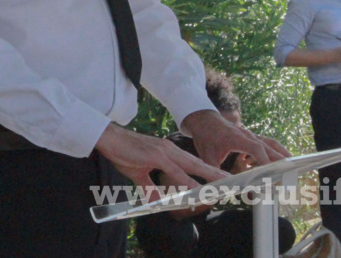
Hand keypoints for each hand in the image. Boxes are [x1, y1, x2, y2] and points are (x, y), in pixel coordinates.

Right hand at [95, 124, 226, 200]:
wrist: (108, 138)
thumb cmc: (122, 152)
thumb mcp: (137, 173)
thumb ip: (148, 187)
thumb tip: (155, 201)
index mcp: (168, 153)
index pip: (192, 164)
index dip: (206, 172)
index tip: (220, 180)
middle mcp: (170, 150)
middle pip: (198, 163)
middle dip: (215, 173)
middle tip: (232, 181)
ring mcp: (164, 152)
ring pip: (191, 166)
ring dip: (206, 177)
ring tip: (221, 186)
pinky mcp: (156, 155)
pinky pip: (175, 171)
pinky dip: (185, 181)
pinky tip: (194, 189)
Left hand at [181, 110, 289, 168]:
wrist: (203, 119)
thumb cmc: (205, 137)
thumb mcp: (207, 156)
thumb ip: (215, 172)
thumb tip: (221, 188)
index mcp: (236, 138)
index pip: (255, 148)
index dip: (265, 160)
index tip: (273, 172)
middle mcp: (247, 135)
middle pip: (269, 146)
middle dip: (281, 160)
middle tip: (291, 174)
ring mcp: (250, 135)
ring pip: (271, 143)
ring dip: (282, 154)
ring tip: (294, 167)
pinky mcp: (251, 136)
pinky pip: (267, 143)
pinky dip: (274, 152)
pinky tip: (277, 164)